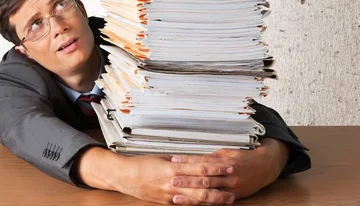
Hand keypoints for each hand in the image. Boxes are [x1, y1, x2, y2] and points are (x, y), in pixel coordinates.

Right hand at [116, 154, 235, 203]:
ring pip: (198, 198)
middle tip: (235, 182)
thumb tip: (195, 160)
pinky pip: (187, 204)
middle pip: (202, 184)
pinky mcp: (167, 203)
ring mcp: (170, 195)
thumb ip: (179, 161)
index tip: (228, 166)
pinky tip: (210, 204)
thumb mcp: (162, 157)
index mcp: (172, 167)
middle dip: (221, 183)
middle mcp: (173, 183)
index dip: (216, 167)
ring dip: (215, 198)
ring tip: (228, 197)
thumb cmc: (141, 165)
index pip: (200, 167)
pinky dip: (200, 204)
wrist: (124, 176)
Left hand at [170, 139, 289, 199]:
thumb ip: (210, 157)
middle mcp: (228, 176)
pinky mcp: (233, 197)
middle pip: (204, 178)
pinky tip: (191, 204)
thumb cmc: (243, 157)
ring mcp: (231, 188)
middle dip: (187, 180)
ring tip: (176, 196)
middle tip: (172, 179)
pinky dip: (202, 204)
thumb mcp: (227, 152)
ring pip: (208, 193)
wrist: (264, 167)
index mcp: (225, 162)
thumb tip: (192, 159)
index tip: (174, 160)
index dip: (188, 161)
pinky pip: (215, 202)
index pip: (202, 161)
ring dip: (191, 195)